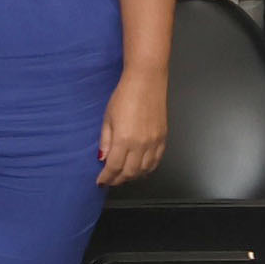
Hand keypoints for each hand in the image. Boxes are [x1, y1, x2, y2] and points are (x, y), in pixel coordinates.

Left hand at [97, 67, 166, 187]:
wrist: (146, 81)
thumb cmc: (124, 96)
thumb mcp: (108, 118)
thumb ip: (105, 140)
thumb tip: (103, 158)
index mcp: (123, 139)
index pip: (114, 167)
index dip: (106, 177)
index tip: (101, 181)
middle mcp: (141, 144)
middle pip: (130, 172)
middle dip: (118, 179)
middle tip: (110, 181)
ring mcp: (154, 142)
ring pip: (145, 170)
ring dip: (133, 176)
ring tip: (124, 176)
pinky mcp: (163, 138)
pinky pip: (157, 161)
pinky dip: (148, 169)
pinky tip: (141, 169)